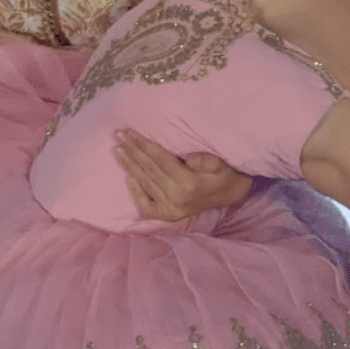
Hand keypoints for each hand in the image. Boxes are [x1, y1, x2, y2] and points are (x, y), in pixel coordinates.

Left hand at [113, 129, 252, 221]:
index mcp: (188, 184)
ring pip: (144, 183)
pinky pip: (146, 204)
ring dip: (129, 165)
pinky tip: (128, 177)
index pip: (159, 159)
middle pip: (148, 169)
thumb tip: (187, 158)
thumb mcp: (220, 164)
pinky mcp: (167, 216)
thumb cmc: (223, 174)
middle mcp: (175, 198)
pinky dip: (136, 192)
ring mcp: (170, 209)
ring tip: (119, 150)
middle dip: (132, 151)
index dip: (143, 144)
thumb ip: (206, 160)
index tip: (129, 132)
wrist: (230, 194)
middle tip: (119, 135)